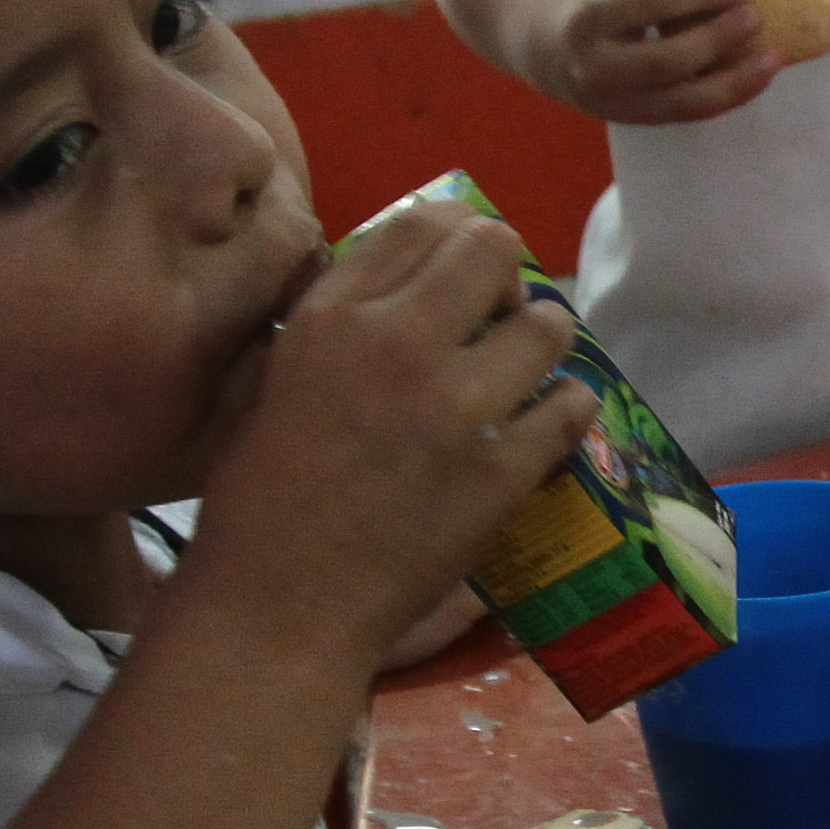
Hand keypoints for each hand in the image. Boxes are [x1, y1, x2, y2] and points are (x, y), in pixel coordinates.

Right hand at [184, 200, 590, 678]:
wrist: (279, 605)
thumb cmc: (258, 497)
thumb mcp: (271, 377)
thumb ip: (328, 315)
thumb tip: (394, 273)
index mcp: (331, 317)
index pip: (423, 223)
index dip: (456, 238)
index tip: (464, 271)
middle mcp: (397, 343)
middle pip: (493, 250)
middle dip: (505, 276)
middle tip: (498, 315)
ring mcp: (458, 408)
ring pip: (547, 323)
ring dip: (542, 338)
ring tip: (526, 368)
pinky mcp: (501, 472)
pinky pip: (571, 406)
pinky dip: (567, 407)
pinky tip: (547, 421)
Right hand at [535, 0, 780, 125]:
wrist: (544, 50)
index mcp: (590, 15)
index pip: (650, 5)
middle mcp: (598, 65)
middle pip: (665, 60)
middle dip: (717, 40)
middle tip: (756, 17)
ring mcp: (615, 101)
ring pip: (681, 101)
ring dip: (734, 82)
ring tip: (773, 59)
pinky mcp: (634, 120)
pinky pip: (687, 115)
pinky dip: (727, 99)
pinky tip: (757, 78)